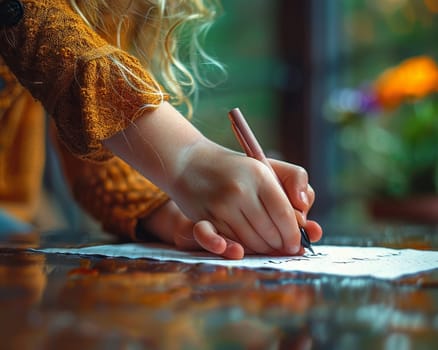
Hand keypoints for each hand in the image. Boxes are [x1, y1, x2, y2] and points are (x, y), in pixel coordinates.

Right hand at [104, 102, 321, 255]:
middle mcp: (240, 191)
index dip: (293, 234)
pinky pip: (228, 243)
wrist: (190, 163)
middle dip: (280, 244)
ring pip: (251, 241)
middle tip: (284, 247)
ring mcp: (220, 206)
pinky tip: (243, 250)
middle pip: (270, 232)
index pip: (284, 215)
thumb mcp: (268, 165)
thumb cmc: (237, 168)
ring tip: (268, 245)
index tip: (296, 243)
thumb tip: (304, 209)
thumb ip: (296, 180)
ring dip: (263, 248)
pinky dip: (239, 249)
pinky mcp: (204, 218)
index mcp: (259, 175)